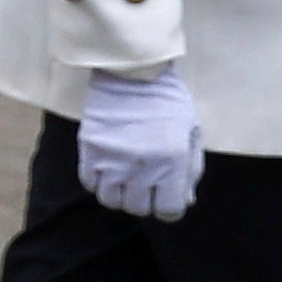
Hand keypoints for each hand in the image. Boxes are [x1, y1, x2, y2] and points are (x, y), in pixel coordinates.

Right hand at [75, 64, 204, 221]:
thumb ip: (191, 169)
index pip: (169, 211)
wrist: (132, 70)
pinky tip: (107, 166)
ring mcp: (113, 160)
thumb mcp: (191, 132)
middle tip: (144, 181)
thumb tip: (186, 200)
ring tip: (123, 176)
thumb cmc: (167, 100)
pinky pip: (90, 183)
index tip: (164, 194)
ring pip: (111, 201)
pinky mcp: (90, 150)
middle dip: (144, 199)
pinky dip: (98, 181)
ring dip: (119, 193)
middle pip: (138, 208)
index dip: (168, 206)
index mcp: (172, 162)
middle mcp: (142, 167)